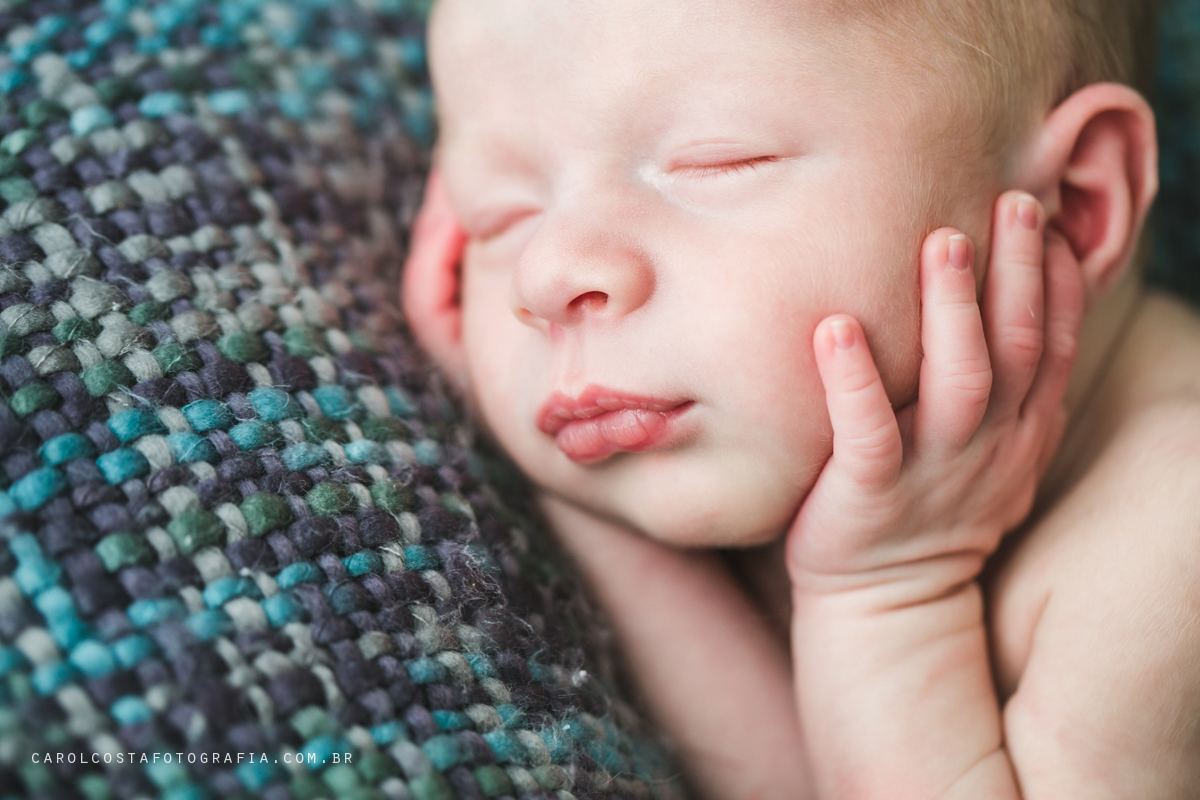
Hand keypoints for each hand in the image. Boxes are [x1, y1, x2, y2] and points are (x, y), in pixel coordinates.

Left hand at [786, 190, 1083, 599]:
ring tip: (942, 242)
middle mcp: (987, 446)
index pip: (1052, 345)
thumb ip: (995, 391)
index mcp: (1016, 432)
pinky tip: (834, 328)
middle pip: (1015, 347)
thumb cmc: (921, 508)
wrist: (886, 604)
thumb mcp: (981, 453)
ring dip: (954, 310)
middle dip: (1019, 273)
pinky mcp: (870, 495)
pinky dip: (854, 379)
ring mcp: (932, 471)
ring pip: (960, 381)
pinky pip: (869, 432)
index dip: (1058, 283)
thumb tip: (997, 306)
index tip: (1051, 220)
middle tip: (1014, 201)